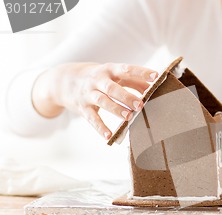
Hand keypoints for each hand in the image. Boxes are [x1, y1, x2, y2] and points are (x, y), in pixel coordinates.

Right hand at [32, 62, 157, 138]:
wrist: (63, 81)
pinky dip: (100, 127)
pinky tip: (109, 136)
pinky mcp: (82, 108)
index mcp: (109, 69)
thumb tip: (153, 87)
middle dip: (126, 96)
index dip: (140, 72)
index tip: (155, 76)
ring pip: (102, 101)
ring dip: (116, 109)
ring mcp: (88, 94)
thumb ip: (133, 81)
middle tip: (140, 104)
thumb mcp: (114, 75)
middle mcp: (98, 80)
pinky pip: (92, 118)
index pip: (126, 69)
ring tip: (128, 117)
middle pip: (112, 87)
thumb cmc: (98, 78)